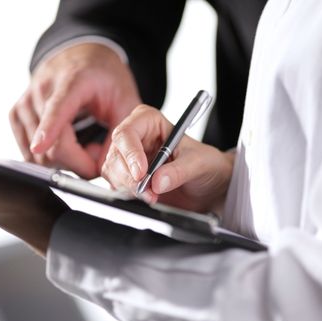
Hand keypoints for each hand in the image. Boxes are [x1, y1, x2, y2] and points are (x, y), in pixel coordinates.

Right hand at [9, 43, 140, 178]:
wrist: (82, 57)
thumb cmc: (104, 77)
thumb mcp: (126, 101)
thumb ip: (120, 137)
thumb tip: (103, 169)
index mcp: (72, 80)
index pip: (57, 108)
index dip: (48, 130)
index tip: (40, 146)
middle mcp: (42, 89)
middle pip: (49, 143)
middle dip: (77, 161)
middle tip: (97, 151)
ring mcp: (25, 102)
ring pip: (36, 153)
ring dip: (63, 162)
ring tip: (83, 146)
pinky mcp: (16, 115)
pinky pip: (28, 152)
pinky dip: (48, 157)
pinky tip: (66, 145)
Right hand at [101, 105, 233, 212]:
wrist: (209, 185)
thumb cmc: (206, 164)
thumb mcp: (199, 163)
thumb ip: (179, 171)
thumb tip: (157, 181)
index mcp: (149, 121)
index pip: (128, 132)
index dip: (131, 153)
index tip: (142, 173)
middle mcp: (135, 137)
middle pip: (116, 154)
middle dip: (129, 176)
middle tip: (147, 191)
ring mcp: (128, 158)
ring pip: (112, 171)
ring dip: (129, 187)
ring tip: (152, 196)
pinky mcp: (126, 177)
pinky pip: (115, 185)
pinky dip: (127, 194)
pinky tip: (146, 197)